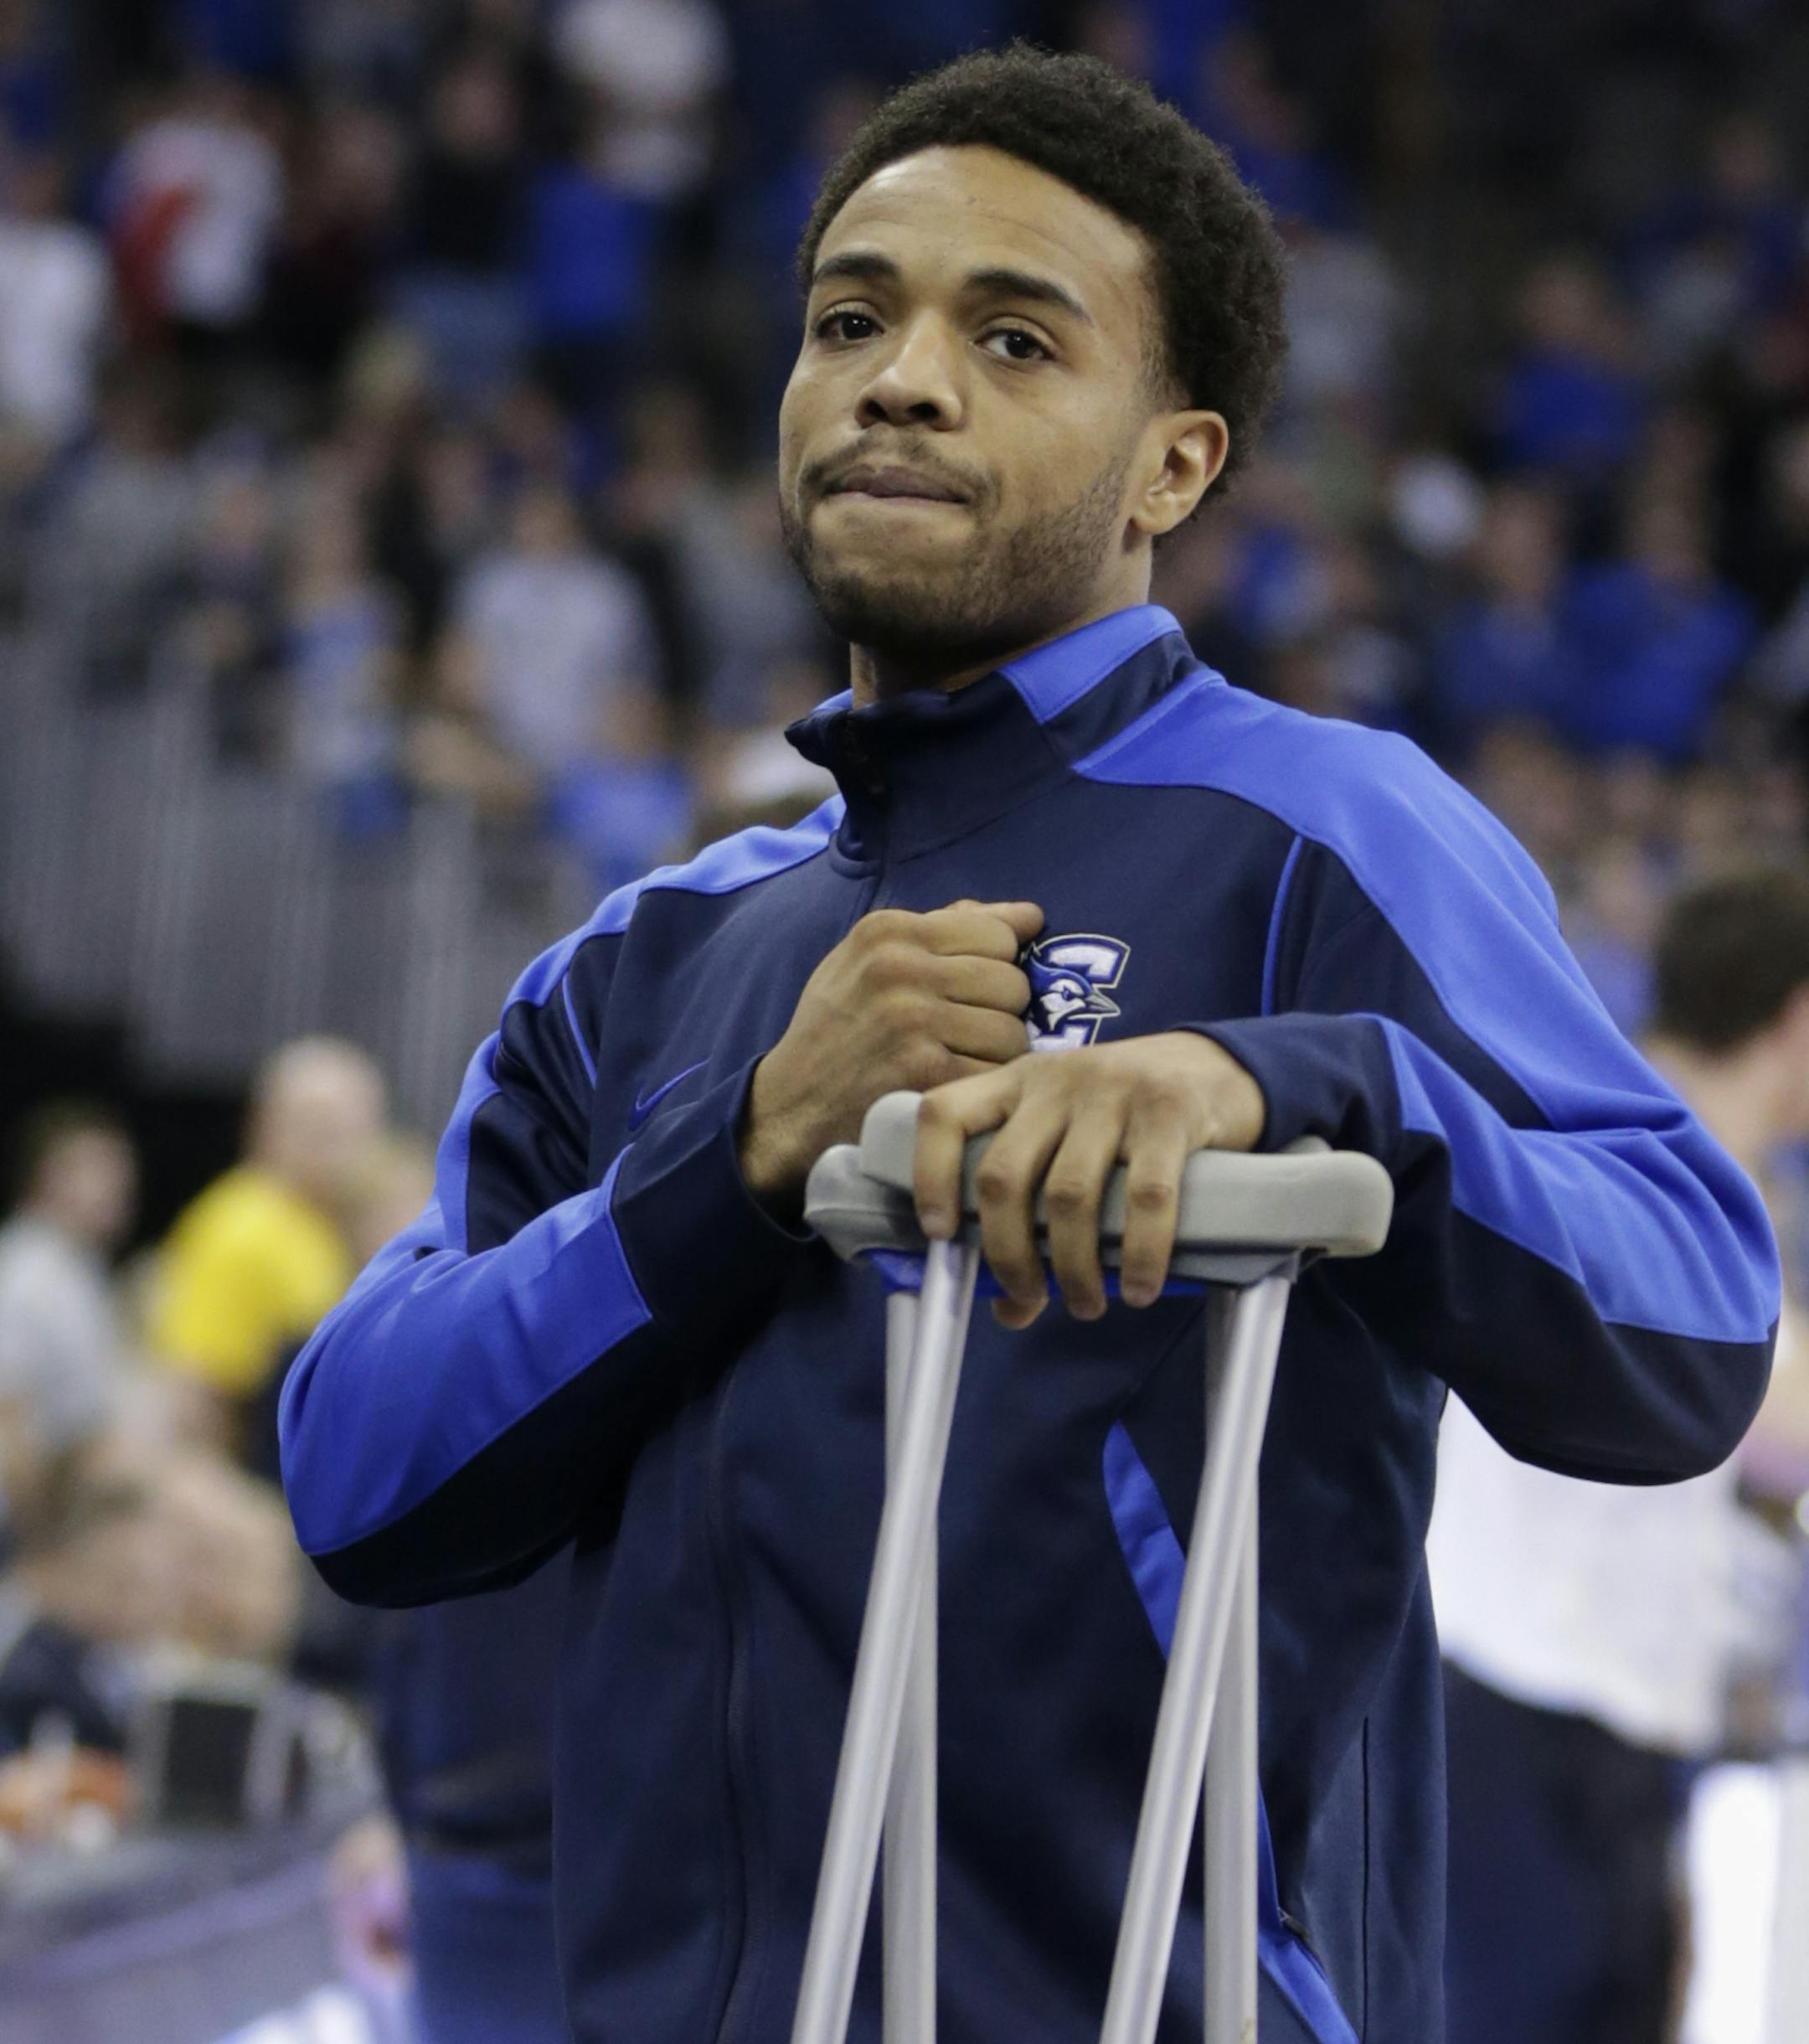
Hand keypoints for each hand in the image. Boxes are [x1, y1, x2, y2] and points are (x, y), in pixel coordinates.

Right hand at [741, 899, 1043, 1213]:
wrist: (788, 1109)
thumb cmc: (835, 1030)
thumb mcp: (868, 960)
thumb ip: (945, 930)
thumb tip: (1030, 916)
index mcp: (889, 930)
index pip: (998, 935)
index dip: (994, 969)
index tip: (966, 995)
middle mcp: (900, 968)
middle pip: (1013, 984)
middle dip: (1000, 1014)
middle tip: (965, 1037)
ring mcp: (914, 1022)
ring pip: (1013, 1033)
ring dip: (997, 1058)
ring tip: (959, 1064)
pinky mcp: (926, 1074)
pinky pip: (997, 1074)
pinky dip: (986, 1089)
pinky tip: (956, 1091)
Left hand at [911, 1032, 1265, 1325]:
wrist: (1219, 1066)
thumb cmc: (1129, 1118)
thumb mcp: (1071, 1141)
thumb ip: (1036, 1210)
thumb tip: (1011, 1310)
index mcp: (1017, 1083)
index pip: (945, 1115)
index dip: (929, 1177)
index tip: (941, 1235)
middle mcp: (1056, 1081)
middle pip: (1003, 1174)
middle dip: (1007, 1253)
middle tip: (1029, 1297)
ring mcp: (1113, 1092)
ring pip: (1068, 1194)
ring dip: (1073, 1267)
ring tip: (1086, 1305)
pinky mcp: (1170, 1112)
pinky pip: (1146, 1196)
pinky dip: (1139, 1255)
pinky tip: (1139, 1288)